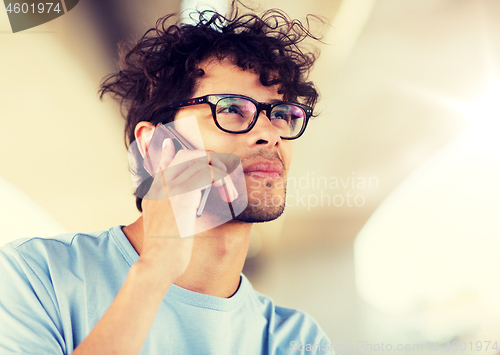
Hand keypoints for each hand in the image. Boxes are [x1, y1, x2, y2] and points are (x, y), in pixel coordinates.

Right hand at [138, 139, 236, 282]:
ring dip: (221, 173)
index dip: (169, 153)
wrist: (158, 263)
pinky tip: (227, 196)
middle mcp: (161, 186)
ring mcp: (171, 187)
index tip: (171, 144)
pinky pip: (209, 173)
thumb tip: (188, 210)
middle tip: (222, 180)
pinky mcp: (184, 193)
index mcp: (155, 194)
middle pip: (186, 154)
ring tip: (229, 193)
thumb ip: (175, 213)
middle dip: (210, 161)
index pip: (162, 164)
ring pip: (200, 159)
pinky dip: (223, 180)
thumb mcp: (167, 229)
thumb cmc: (165, 254)